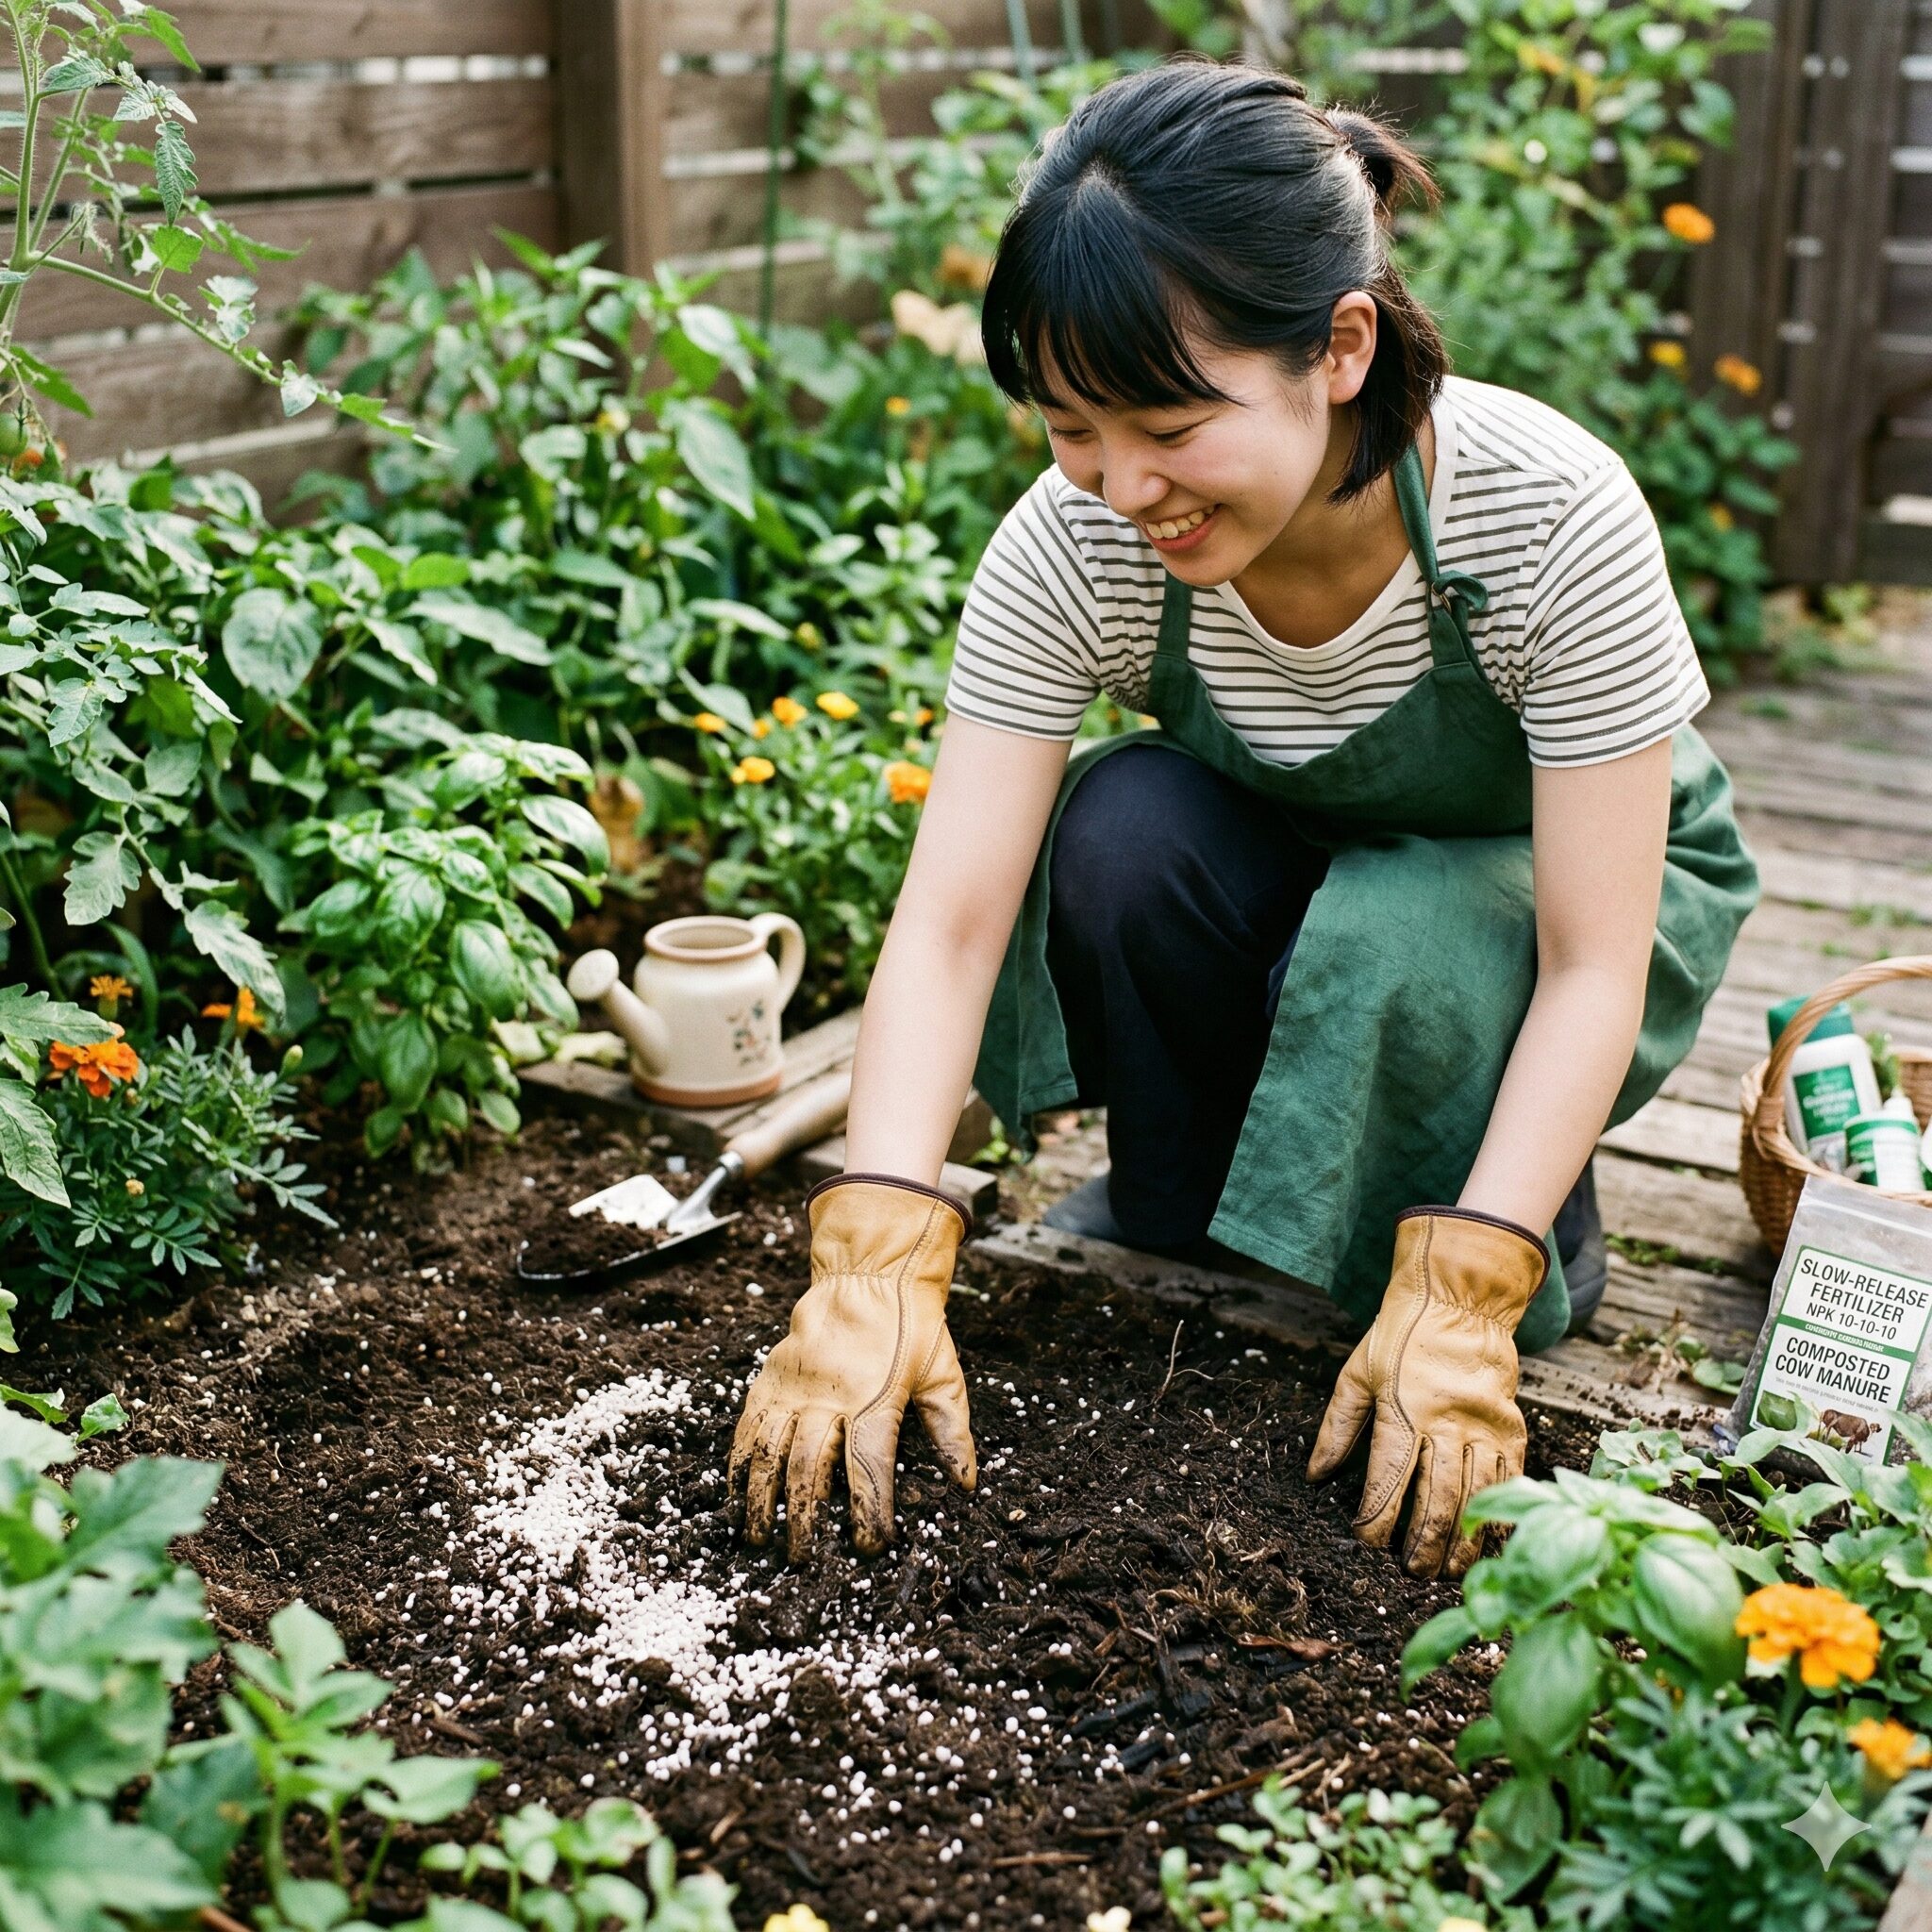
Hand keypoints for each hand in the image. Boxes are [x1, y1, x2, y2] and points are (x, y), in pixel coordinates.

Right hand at [729, 1172, 974, 1559]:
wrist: (870, 1272)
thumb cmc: (912, 1326)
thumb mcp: (943, 1373)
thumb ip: (951, 1431)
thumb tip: (965, 1484)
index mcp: (875, 1400)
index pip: (869, 1468)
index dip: (868, 1512)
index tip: (869, 1548)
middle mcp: (829, 1397)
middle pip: (809, 1470)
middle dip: (804, 1521)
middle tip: (802, 1559)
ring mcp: (794, 1388)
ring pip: (768, 1452)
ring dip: (761, 1500)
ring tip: (759, 1538)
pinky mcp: (771, 1379)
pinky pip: (747, 1426)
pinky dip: (737, 1462)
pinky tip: (734, 1492)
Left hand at [1306, 1206, 1546, 1578]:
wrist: (1460, 1300)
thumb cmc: (1401, 1336)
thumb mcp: (1356, 1374)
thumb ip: (1337, 1427)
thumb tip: (1314, 1476)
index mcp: (1402, 1409)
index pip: (1387, 1480)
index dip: (1376, 1519)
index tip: (1368, 1544)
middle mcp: (1446, 1422)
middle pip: (1435, 1498)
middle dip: (1422, 1543)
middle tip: (1412, 1572)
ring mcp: (1484, 1426)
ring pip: (1474, 1497)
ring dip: (1461, 1540)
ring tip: (1447, 1570)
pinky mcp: (1512, 1427)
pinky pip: (1509, 1482)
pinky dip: (1498, 1516)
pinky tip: (1489, 1541)